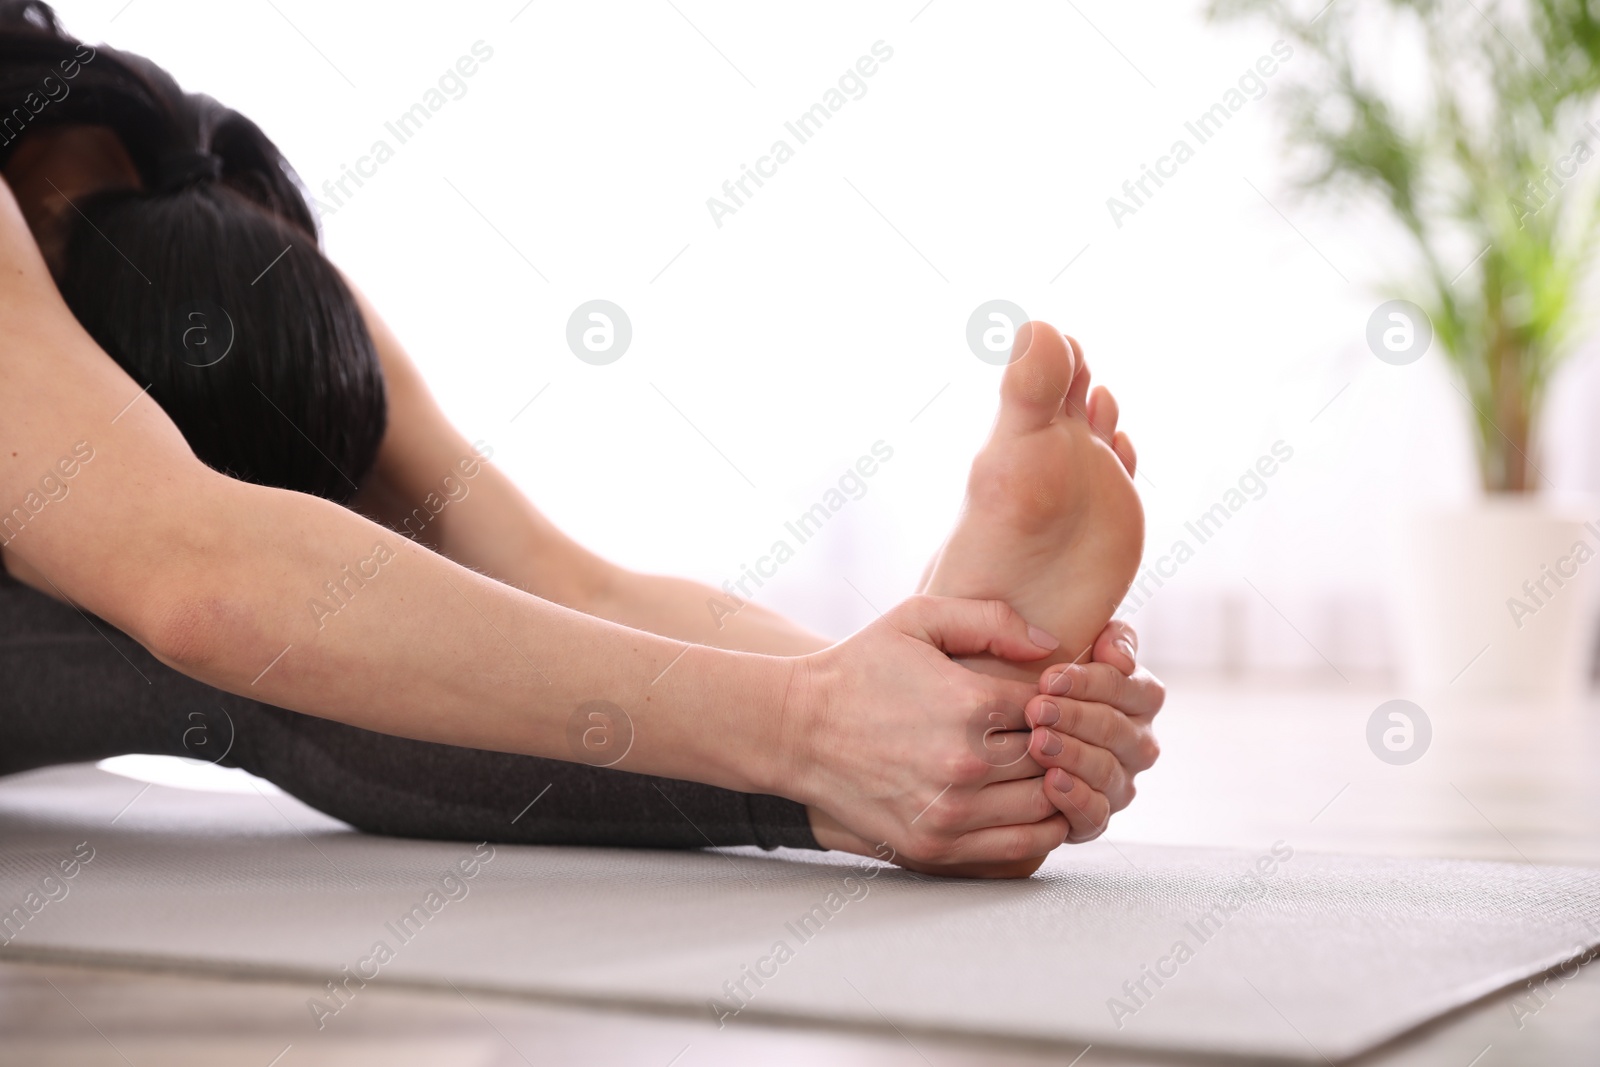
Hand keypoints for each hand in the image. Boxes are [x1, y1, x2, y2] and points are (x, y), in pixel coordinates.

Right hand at [788, 595, 1069, 872]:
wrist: (796, 729)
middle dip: (1065, 744)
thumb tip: (1053, 648)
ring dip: (1058, 787)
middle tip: (1060, 733)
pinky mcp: (935, 847)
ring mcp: (950, 812)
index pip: (1058, 708)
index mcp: (970, 703)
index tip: (1048, 697)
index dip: (1062, 701)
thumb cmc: (860, 668)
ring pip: (1046, 807)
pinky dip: (1040, 828)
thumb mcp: (919, 618)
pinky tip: (1035, 804)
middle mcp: (965, 764)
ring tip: (1049, 767)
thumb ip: (992, 619)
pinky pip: (1018, 847)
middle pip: (1058, 759)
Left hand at [1022, 619, 1163, 841]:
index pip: (1129, 687)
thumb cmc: (1041, 679)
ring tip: (1037, 742)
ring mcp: (1120, 783)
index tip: (1049, 677)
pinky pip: (1096, 817)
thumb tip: (1121, 654)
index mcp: (1140, 697)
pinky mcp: (1095, 818)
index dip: (1090, 682)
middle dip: (1076, 718)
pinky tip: (1050, 783)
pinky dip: (1075, 800)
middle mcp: (1138, 743)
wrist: (1002, 732)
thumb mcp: (1073, 644)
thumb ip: (1112, 636)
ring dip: (1072, 756)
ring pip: (1107, 773)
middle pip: (1117, 731)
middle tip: (1036, 710)